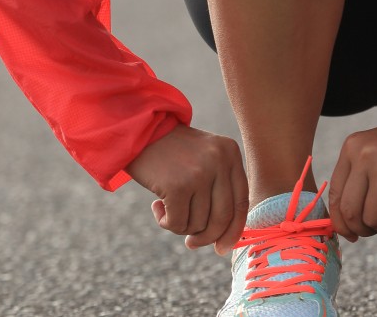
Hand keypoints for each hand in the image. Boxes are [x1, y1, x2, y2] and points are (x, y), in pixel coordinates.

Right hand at [126, 125, 247, 254]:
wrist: (135, 130)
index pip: (241, 202)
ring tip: (166, 208)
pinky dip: (166, 222)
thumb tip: (223, 235)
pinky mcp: (178, 186)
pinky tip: (157, 207)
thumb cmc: (167, 150)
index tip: (221, 247)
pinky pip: (178, 223)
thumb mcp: (203, 157)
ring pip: (199, 223)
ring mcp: (200, 173)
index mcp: (230, 153)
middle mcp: (220, 161)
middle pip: (222, 218)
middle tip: (191, 243)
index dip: (233, 230)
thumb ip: (218, 186)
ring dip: (181, 225)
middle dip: (206, 237)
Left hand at [328, 120, 376, 241]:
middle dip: (360, 228)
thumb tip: (345, 222)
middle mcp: (363, 158)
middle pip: (350, 211)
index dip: (339, 220)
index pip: (335, 194)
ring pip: (372, 219)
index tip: (348, 233)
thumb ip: (356, 179)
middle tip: (373, 230)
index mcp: (351, 150)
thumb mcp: (371, 151)